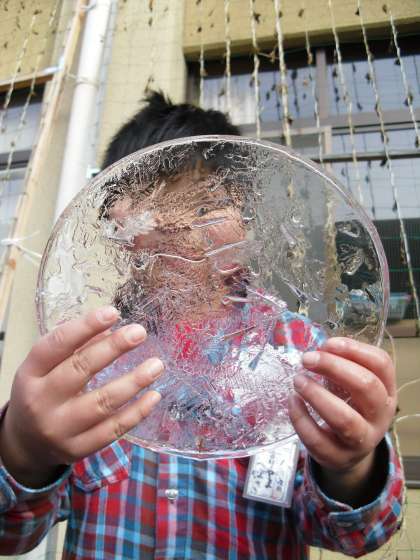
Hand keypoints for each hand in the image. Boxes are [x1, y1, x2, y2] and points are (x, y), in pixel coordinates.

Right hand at [0, 306, 162, 487]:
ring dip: (134, 382)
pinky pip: (112, 430)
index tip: (113, 312)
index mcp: (30, 373)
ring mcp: (59, 429)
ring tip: (157, 365)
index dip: (85, 326)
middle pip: (81, 369)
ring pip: (102, 403)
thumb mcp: (45, 368)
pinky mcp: (77, 449)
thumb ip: (75, 347)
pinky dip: (137, 413)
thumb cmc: (42, 393)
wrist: (26, 444)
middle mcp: (41, 401)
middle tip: (140, 333)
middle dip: (114, 348)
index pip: (57, 345)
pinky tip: (154, 396)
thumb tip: (110, 329)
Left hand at [288, 337, 395, 502]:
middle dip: (334, 367)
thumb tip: (319, 351)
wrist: (347, 451)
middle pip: (366, 387)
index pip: (381, 364)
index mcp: (386, 391)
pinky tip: (292, 401)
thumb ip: (341, 366)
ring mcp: (361, 440)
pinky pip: (317, 439)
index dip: (354, 350)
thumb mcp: (353, 386)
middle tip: (307, 358)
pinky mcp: (337, 457)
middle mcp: (380, 416)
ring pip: (344, 419)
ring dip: (317, 395)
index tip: (328, 343)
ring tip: (298, 380)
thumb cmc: (349, 407)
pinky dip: (301, 418)